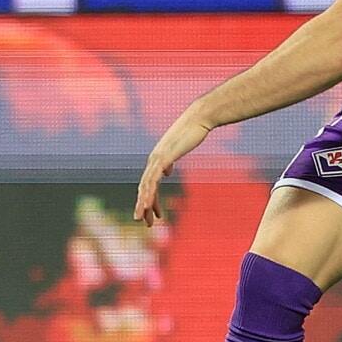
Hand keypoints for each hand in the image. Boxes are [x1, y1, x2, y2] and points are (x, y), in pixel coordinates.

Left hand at [135, 109, 210, 225]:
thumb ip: (170, 161)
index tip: (155, 214)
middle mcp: (153, 160)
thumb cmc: (192, 132)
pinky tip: (147, 205)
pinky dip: (149, 194)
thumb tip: (166, 171)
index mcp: (157, 159)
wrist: (198, 119)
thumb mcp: (179, 151)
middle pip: (144, 187)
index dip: (150, 200)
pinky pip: (153, 180)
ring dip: (143, 204)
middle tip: (143, 222)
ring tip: (142, 220)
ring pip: (146, 186)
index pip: (149, 183)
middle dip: (143, 206)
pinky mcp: (164, 158)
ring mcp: (158, 159)